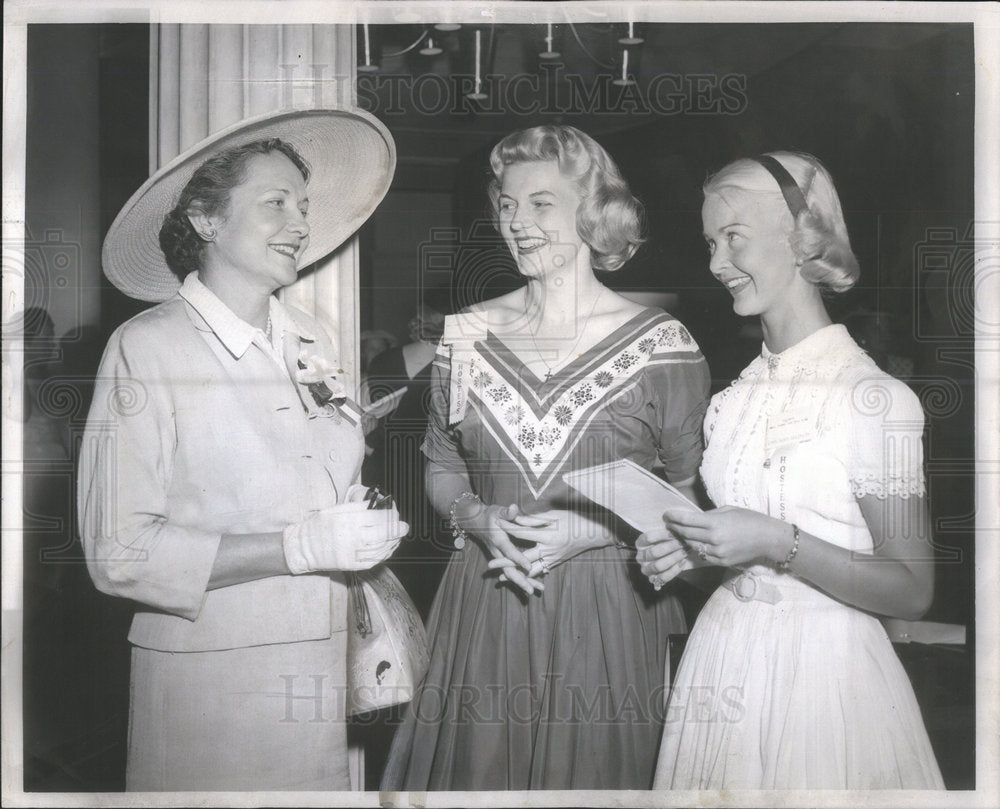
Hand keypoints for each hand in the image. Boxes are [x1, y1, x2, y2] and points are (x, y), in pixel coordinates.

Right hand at [283, 501, 408, 573]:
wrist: (304, 548)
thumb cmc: (320, 525)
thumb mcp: (336, 509)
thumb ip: (358, 507)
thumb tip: (380, 506)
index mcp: (346, 521)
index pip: (376, 518)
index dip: (390, 515)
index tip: (395, 512)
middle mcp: (350, 538)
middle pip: (382, 534)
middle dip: (397, 530)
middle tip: (404, 526)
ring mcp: (352, 554)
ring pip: (381, 548)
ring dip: (393, 542)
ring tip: (397, 536)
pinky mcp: (352, 565)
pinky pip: (374, 560)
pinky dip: (385, 554)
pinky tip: (388, 548)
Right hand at [455, 501, 542, 596]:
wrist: (477, 522)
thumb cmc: (490, 516)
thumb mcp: (497, 511)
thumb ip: (506, 512)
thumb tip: (513, 508)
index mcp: (498, 540)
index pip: (509, 551)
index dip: (518, 559)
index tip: (528, 566)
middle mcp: (498, 552)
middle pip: (508, 570)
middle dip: (520, 580)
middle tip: (531, 590)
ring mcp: (500, 558)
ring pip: (511, 574)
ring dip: (523, 582)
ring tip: (538, 590)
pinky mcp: (503, 560)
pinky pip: (512, 572)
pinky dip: (522, 579)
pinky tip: (533, 585)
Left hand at [492, 507, 611, 578]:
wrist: (593, 533)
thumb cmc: (574, 519)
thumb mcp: (554, 515)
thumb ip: (534, 519)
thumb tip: (517, 517)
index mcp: (549, 535)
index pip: (523, 532)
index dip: (508, 527)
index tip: (495, 524)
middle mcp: (549, 550)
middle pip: (523, 557)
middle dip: (506, 561)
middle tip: (490, 564)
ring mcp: (553, 559)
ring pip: (531, 570)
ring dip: (516, 574)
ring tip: (500, 578)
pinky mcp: (555, 563)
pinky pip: (540, 572)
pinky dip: (528, 576)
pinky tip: (518, 579)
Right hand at [635, 528, 696, 589]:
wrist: (671, 555)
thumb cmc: (668, 541)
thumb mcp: (665, 533)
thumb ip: (667, 529)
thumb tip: (674, 522)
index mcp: (640, 544)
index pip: (648, 538)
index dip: (662, 535)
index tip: (674, 532)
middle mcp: (640, 557)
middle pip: (654, 552)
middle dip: (670, 547)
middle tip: (682, 543)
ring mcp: (646, 569)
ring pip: (658, 566)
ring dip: (673, 558)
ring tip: (684, 552)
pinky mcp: (654, 579)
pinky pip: (664, 577)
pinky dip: (675, 569)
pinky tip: (683, 561)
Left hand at [661, 506, 789, 567]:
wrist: (768, 538)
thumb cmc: (750, 519)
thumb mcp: (728, 510)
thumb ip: (709, 515)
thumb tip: (694, 517)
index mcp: (715, 523)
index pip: (686, 520)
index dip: (673, 517)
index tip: (666, 515)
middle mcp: (714, 539)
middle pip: (686, 534)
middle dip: (675, 528)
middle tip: (669, 523)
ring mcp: (717, 553)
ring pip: (693, 546)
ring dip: (685, 539)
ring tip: (680, 533)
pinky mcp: (721, 562)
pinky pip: (703, 555)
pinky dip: (697, 548)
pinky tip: (695, 543)